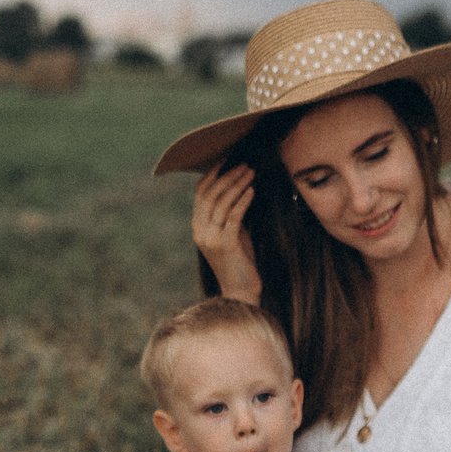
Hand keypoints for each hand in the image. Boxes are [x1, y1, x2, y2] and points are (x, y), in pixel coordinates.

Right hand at [192, 162, 263, 302]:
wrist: (241, 291)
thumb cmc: (240, 261)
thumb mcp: (232, 233)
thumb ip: (230, 214)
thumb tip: (240, 187)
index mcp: (198, 227)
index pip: (200, 193)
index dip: (213, 173)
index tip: (228, 159)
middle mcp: (200, 231)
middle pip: (210, 194)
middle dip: (228, 175)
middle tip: (244, 163)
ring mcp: (210, 238)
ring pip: (222, 203)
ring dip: (237, 184)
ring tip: (251, 172)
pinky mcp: (224, 244)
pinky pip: (233, 216)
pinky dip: (243, 200)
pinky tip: (252, 190)